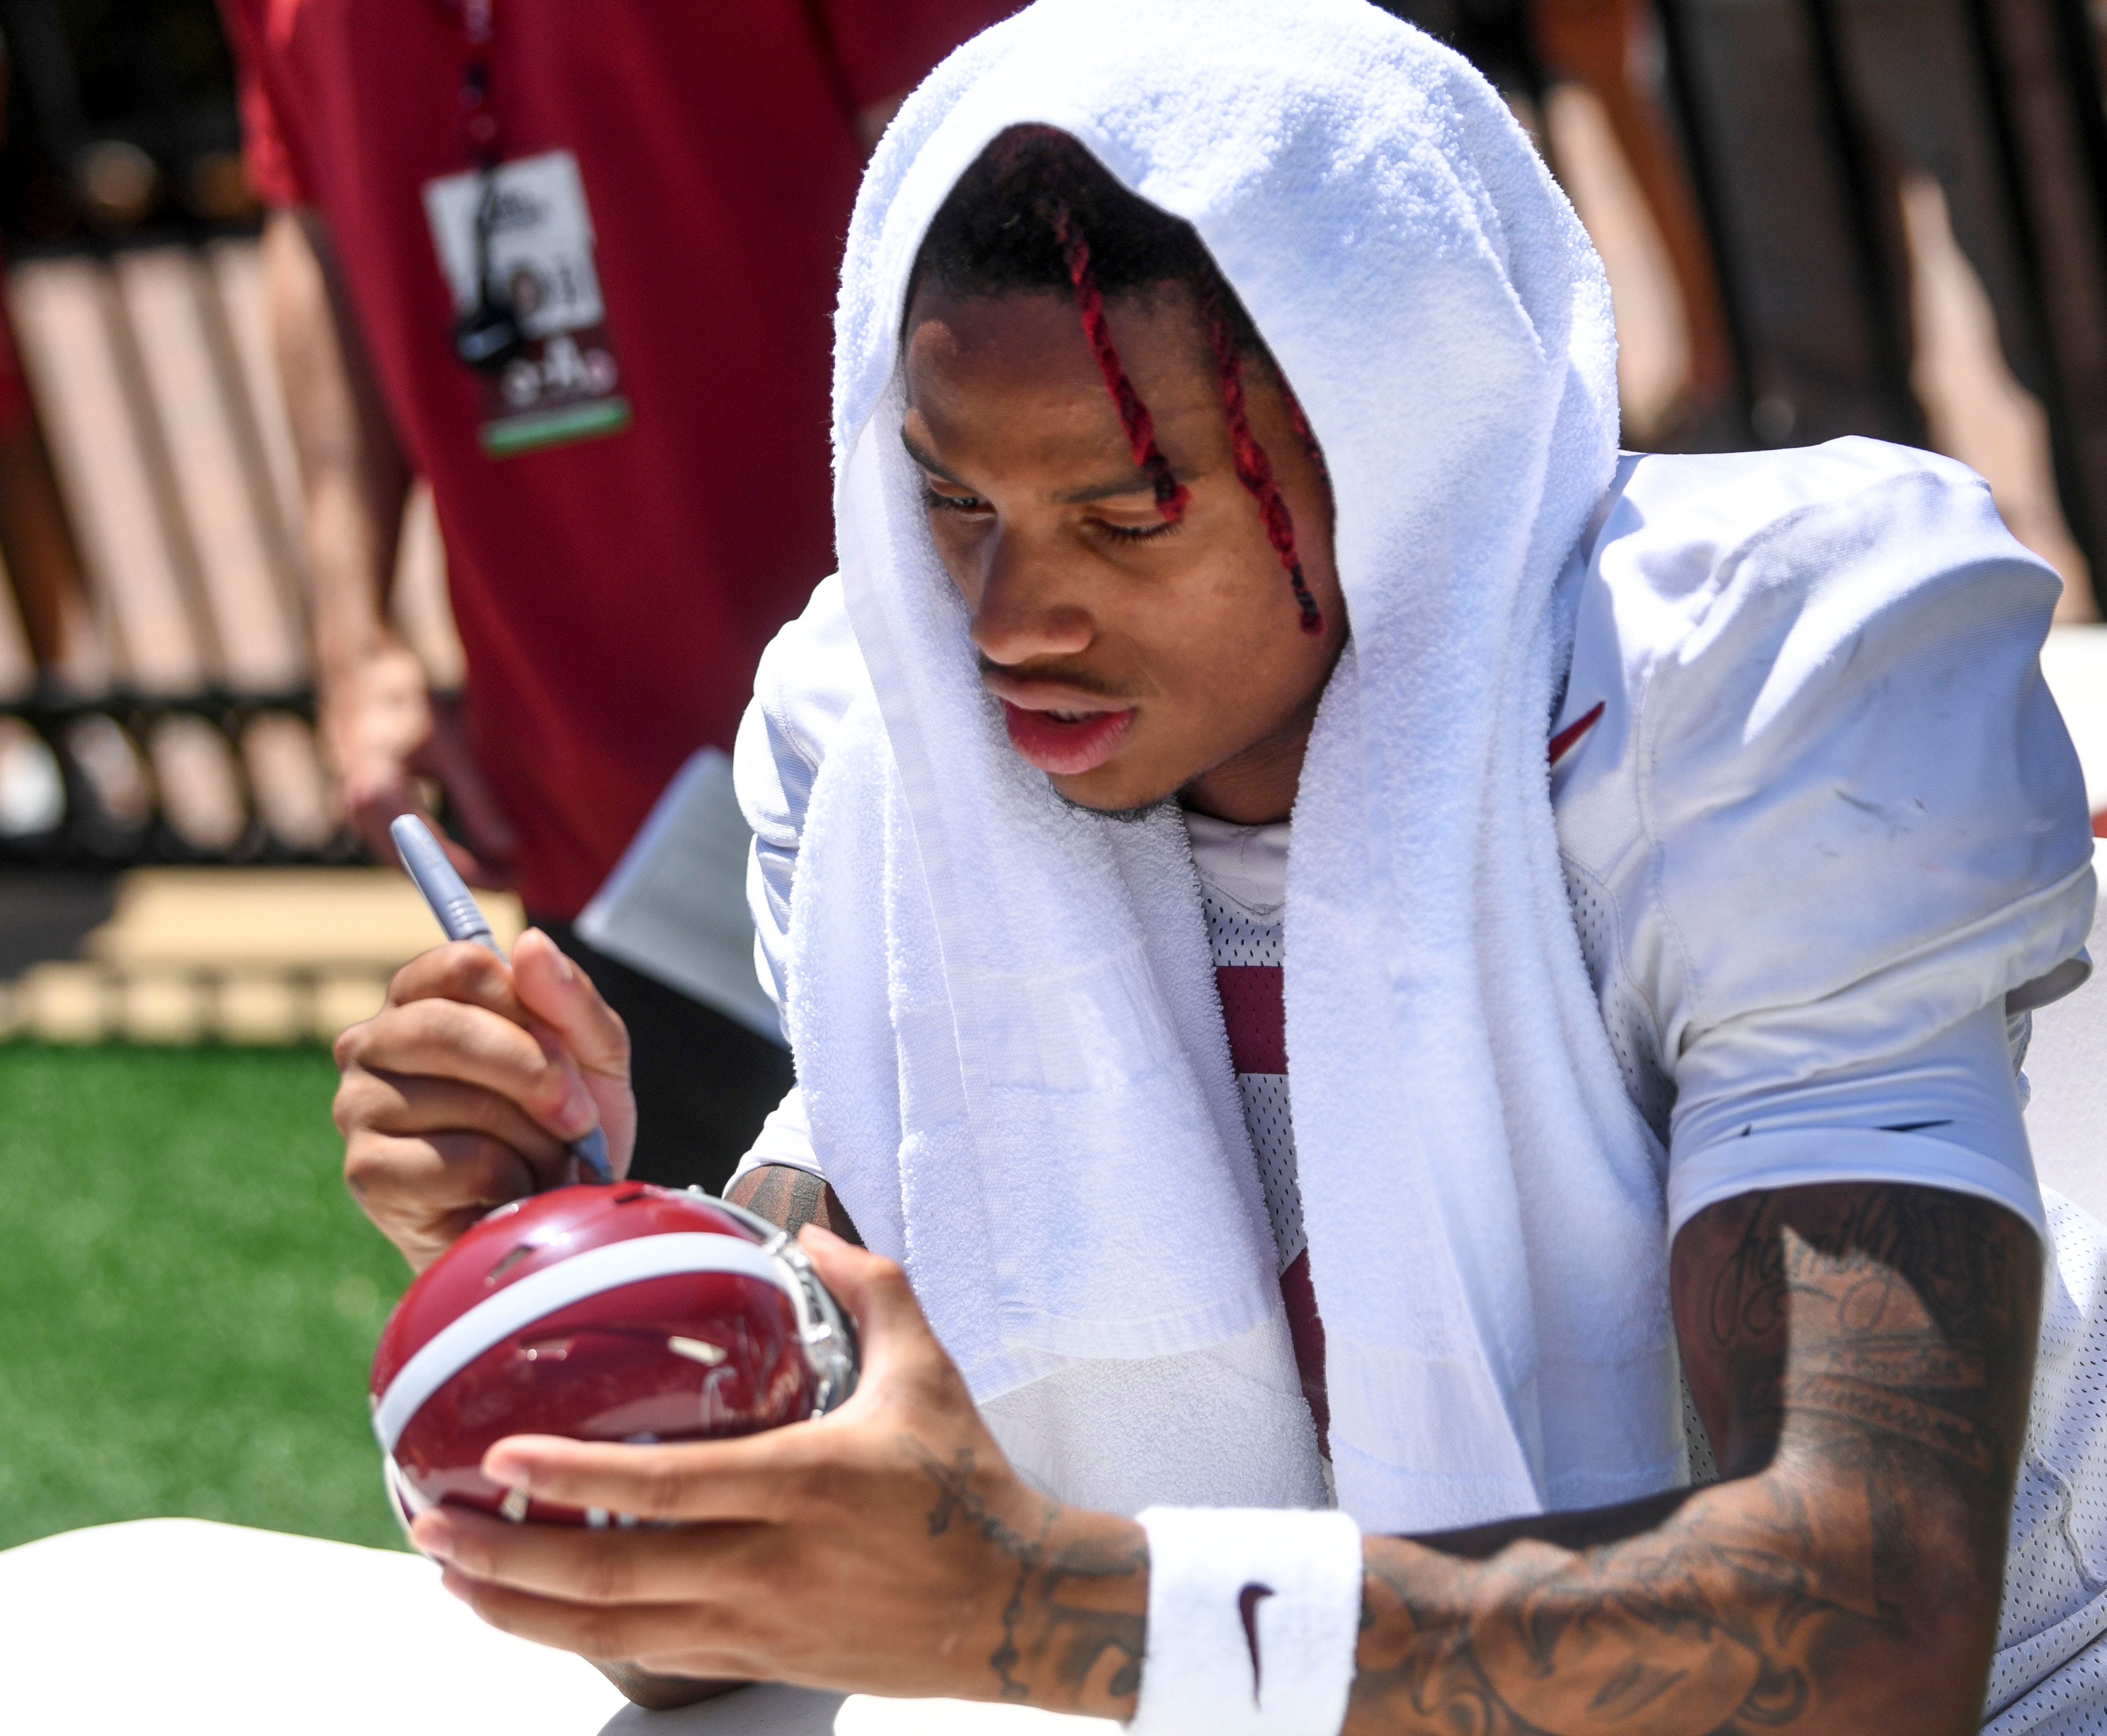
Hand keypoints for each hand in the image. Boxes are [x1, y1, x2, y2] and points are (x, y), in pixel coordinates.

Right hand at [321, 637, 517, 886]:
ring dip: (452, 871)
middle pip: (416, 868)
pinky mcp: (362, 807)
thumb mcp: (452, 748)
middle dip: (467, 879)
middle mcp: (359, 808)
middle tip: (515, 881)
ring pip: (406, 861)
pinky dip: (435, 855)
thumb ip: (478, 801)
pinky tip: (472, 854)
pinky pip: (400, 845)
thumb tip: (508, 850)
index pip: (431, 855)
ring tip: (501, 871)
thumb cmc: (409, 702)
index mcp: (378, 793)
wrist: (362, 675)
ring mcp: (355, 809)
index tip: (514, 879)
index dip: (476, 873)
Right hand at [333, 929, 635, 1268]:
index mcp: (421, 999)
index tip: (569, 1050)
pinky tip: (512, 1191)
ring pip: (465, 1101)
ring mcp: (359, 1108)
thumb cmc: (564, 1132)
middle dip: (537, 1074)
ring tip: (543, 1160)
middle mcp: (373, 1045)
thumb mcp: (594, 1057)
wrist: (552, 1222)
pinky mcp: (368, 1173)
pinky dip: (512, 1180)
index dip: (529, 1004)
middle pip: (448, 1027)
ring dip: (535, 1138)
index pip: (462, 963)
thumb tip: (530, 942)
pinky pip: (461, 1161)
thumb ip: (570, 999)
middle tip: (578, 1117)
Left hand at [411, 1230, 1148, 1717]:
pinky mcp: (756, 1659)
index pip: (665, 1491)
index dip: (575, 1483)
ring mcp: (755, 1625)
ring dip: (518, 1609)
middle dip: (507, 1559)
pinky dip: (572, 1636)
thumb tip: (810, 1234)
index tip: (501, 1459)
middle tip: (430, 1521)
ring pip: (611, 1632)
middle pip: (611, 1579)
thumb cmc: (967, 1483)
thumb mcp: (929, 1371)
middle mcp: (767, 1564)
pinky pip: (644, 1653)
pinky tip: (528, 1613)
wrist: (1013, 1608)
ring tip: (449, 1573)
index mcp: (803, 1485)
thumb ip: (870, 1289)